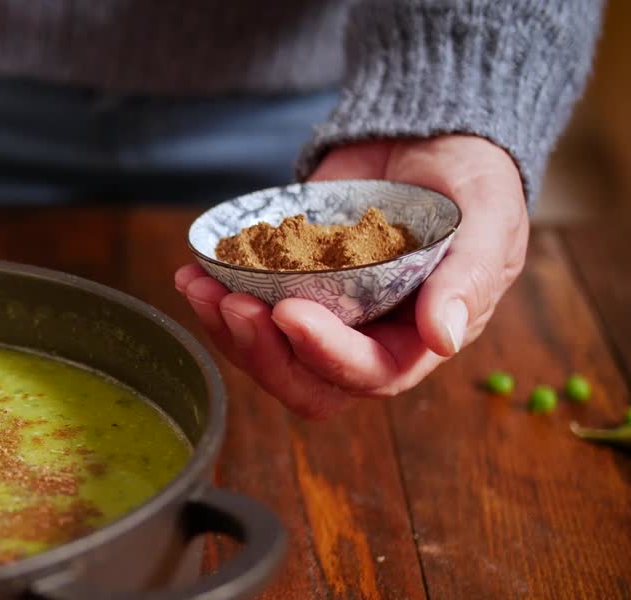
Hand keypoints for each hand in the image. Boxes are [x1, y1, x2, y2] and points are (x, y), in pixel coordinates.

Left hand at [174, 135, 527, 417]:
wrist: (428, 136)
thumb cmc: (473, 180)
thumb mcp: (488, 218)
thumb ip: (469, 278)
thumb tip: (443, 342)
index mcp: (416, 341)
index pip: (368, 373)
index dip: (326, 353)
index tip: (289, 311)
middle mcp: (364, 340)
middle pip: (305, 383)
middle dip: (262, 354)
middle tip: (232, 306)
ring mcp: (320, 316)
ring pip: (265, 354)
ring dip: (226, 330)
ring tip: (199, 286)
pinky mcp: (285, 288)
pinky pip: (245, 314)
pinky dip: (214, 298)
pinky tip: (192, 273)